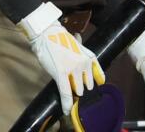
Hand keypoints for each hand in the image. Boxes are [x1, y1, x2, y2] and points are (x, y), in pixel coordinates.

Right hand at [20, 2, 105, 116]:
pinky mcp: (61, 74)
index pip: (98, 78)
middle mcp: (84, 64)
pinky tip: (66, 110)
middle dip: (80, 86)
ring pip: (77, 90)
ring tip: (65, 85)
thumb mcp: (79, 47)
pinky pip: (66, 93)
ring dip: (72, 91)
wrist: (46, 33)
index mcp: (90, 58)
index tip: (93, 90)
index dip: (94, 85)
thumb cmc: (60, 40)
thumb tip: (91, 74)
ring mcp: (73, 69)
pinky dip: (66, 103)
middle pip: (86, 86)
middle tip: (72, 84)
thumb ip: (86, 59)